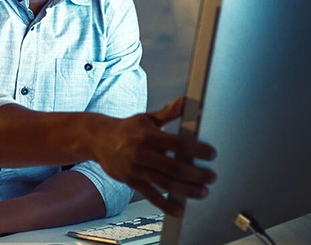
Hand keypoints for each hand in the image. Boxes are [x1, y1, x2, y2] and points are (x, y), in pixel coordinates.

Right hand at [93, 97, 216, 216]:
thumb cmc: (127, 128)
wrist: (98, 139)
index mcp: (149, 135)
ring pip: (165, 183)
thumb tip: (184, 101)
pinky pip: (150, 195)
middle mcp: (142, 153)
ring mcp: (136, 169)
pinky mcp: (131, 181)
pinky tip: (179, 209)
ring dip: (186, 190)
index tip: (211, 154)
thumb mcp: (147, 118)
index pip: (178, 143)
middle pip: (174, 167)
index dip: (197, 150)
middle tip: (211, 177)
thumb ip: (168, 113)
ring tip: (203, 192)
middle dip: (196, 174)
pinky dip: (165, 204)